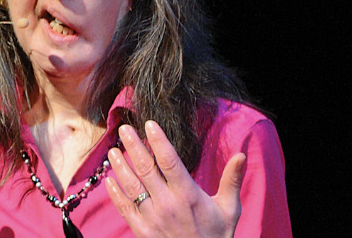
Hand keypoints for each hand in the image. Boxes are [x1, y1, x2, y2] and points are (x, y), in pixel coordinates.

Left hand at [105, 121, 245, 237]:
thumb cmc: (216, 235)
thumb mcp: (229, 208)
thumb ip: (232, 180)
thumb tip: (241, 155)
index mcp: (188, 195)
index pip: (169, 161)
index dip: (158, 140)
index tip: (149, 124)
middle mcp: (168, 204)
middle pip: (146, 169)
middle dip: (133, 147)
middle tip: (124, 129)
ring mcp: (152, 218)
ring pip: (132, 187)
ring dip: (120, 167)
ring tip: (113, 151)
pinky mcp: (143, 231)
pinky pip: (125, 209)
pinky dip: (115, 194)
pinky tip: (109, 180)